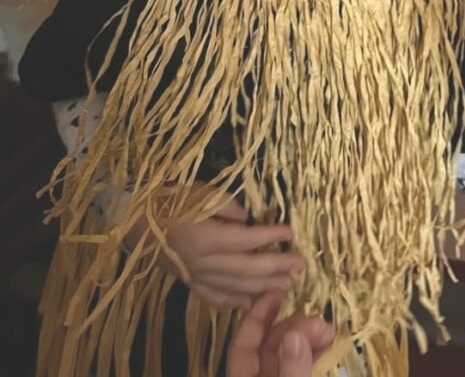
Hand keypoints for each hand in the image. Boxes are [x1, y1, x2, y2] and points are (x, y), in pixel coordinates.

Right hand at [126, 198, 303, 309]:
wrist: (133, 219)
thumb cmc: (168, 200)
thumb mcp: (199, 192)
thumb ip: (226, 205)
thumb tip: (248, 219)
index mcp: (206, 238)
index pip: (247, 239)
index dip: (271, 236)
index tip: (291, 232)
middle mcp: (203, 262)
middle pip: (246, 268)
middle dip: (276, 267)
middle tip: (299, 265)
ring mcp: (195, 276)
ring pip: (234, 286)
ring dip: (262, 287)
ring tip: (286, 285)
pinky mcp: (188, 282)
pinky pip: (213, 297)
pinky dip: (233, 302)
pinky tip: (249, 304)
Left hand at [227, 293, 333, 376]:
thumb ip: (290, 370)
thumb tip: (296, 333)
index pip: (243, 345)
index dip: (258, 317)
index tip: (278, 294)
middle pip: (269, 347)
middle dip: (294, 329)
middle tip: (318, 321)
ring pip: (288, 356)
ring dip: (308, 340)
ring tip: (328, 331)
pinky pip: (301, 368)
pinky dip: (313, 355)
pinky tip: (327, 344)